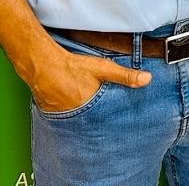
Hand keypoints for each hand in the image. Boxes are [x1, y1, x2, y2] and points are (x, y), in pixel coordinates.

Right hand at [28, 48, 150, 112]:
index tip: (122, 124)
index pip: (108, 120)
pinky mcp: (54, 115)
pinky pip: (68, 119)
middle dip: (101, 123)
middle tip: (107, 122)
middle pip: (94, 123)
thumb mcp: (102, 69)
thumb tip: (147, 79)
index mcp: (91, 108)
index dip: (114, 120)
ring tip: (92, 117)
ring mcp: (64, 118)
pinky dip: (73, 116)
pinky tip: (76, 109)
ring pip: (80, 122)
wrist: (42, 65)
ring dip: (86, 120)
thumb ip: (124, 76)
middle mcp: (77, 117)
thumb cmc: (71, 67)